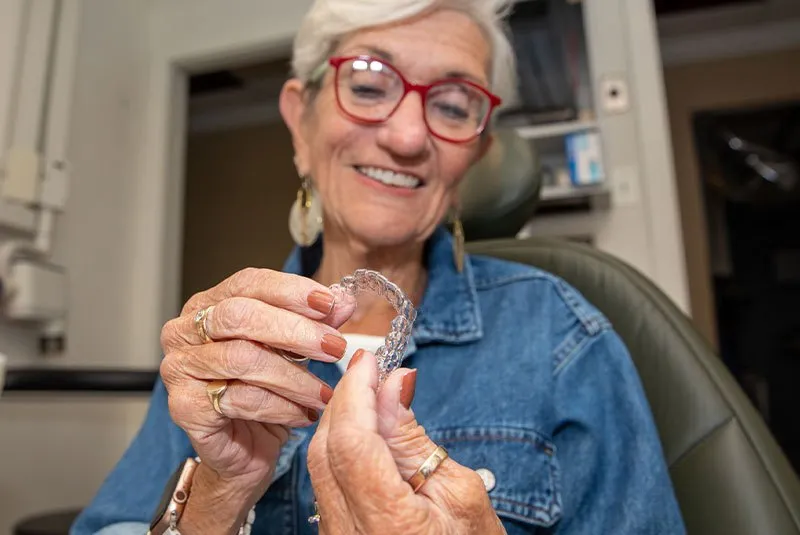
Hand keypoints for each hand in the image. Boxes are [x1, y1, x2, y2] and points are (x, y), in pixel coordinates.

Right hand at [159, 268, 355, 494]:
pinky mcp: (184, 406)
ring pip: (242, 359)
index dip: (291, 291)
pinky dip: (279, 406)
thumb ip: (316, 323)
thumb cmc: (265, 392)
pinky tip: (303, 414)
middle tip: (333, 347)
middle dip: (294, 330)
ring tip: (323, 392)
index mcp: (210, 305)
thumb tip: (343, 301)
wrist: (244, 450)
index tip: (330, 304)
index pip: (248, 283)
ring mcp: (179, 368)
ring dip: (293, 376)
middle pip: (240, 316)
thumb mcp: (296, 350)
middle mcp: (185, 331)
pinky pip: (238, 398)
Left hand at [307, 351, 505, 534]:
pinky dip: (341, 443)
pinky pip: (326, 479)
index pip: (352, 441)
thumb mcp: (462, 496)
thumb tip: (395, 383)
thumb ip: (417, 440)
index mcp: (388, 524)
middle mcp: (349, 532)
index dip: (357, 393)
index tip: (372, 361)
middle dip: (345, 398)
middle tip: (370, 367)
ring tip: (369, 390)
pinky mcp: (336, 533)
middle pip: (326, 448)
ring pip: (320, 462)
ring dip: (340, 417)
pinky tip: (362, 427)